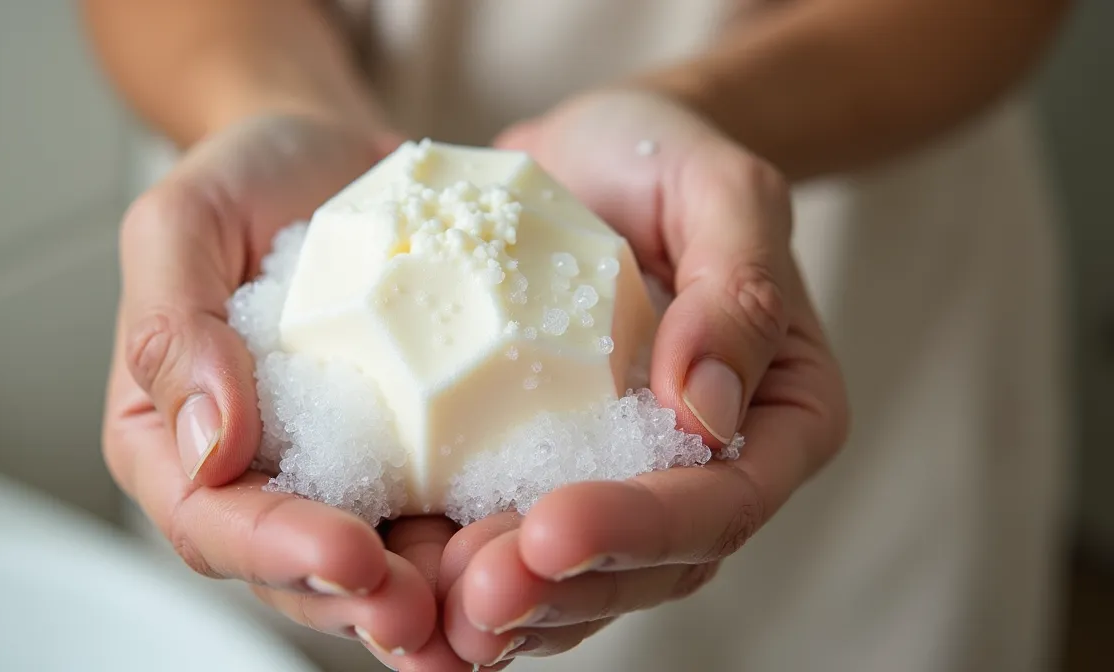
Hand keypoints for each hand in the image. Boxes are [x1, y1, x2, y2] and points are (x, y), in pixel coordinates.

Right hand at [102, 114, 439, 660]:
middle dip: (364, 603)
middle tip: (428, 616)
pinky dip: (486, 542)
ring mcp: (344, 472)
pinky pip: (448, 510)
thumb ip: (173, 330)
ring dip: (434, 600)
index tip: (348, 556)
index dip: (277, 550)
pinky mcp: (417, 454)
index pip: (213, 522)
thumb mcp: (181, 224)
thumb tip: (209, 445)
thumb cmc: (246, 182)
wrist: (333, 158)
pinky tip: (531, 553)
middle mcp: (259, 474)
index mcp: (175, 438)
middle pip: (299, 570)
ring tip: (489, 612)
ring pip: (382, 564)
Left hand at [441, 90, 849, 665]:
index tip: (554, 528)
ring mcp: (625, 480)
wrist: (586, 159)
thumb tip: (709, 412)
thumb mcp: (721, 187)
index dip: (641, 530)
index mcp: (779, 418)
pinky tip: (405, 580)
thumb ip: (737, 289)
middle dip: (560, 591)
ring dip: (508, 606)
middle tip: (472, 594)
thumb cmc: (664, 158)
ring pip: (580, 580)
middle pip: (649, 567)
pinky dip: (460, 569)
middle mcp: (708, 470)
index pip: (723, 502)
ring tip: (433, 610)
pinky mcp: (545, 471)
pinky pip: (512, 539)